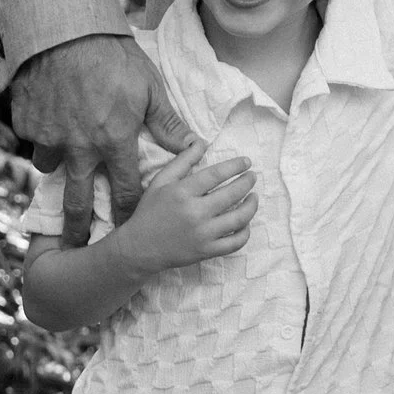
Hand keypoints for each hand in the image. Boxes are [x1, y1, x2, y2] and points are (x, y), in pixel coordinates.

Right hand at [12, 32, 196, 245]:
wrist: (65, 31)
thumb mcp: (149, 88)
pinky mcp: (26, 123)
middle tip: (75, 244)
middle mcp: (80, 148)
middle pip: (78, 201)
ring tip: (62, 161)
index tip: (125, 229)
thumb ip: (167, 123)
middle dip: (78, 228)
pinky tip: (47, 121)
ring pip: (50, 166)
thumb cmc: (114, 57)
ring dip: (57, 166)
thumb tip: (194, 147)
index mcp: (114, 142)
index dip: (126, 214)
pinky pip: (32, 138)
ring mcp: (50, 137)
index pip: (124, 191)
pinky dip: (39, 134)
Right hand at [116, 143, 257, 279]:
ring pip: (238, 219)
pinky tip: (245, 223)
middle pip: (232, 194)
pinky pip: (235, 243)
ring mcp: (202, 234)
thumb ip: (183, 161)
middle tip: (252, 177)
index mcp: (182, 192)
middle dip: (247, 182)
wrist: (139, 248)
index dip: (235, 166)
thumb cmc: (150, 211)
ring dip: (251, 206)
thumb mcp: (161, 181)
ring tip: (253, 197)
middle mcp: (194, 213)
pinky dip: (245, 232)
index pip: (216, 175)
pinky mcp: (206, 251)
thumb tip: (201, 142)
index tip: (247, 162)